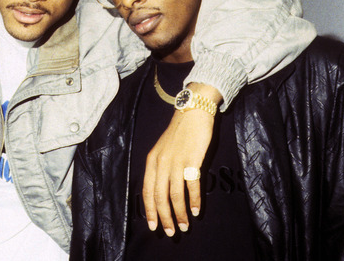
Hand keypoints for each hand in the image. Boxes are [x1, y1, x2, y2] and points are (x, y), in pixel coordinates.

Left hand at [142, 83, 220, 235]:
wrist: (193, 111)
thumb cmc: (180, 132)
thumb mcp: (163, 149)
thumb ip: (161, 168)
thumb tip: (163, 192)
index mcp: (152, 160)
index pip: (147, 191)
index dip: (150, 211)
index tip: (154, 226)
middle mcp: (161, 162)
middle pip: (160, 196)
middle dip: (165, 217)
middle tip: (171, 232)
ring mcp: (176, 160)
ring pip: (175, 194)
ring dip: (179, 213)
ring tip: (185, 226)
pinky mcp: (192, 159)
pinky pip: (191, 185)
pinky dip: (194, 200)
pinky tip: (196, 210)